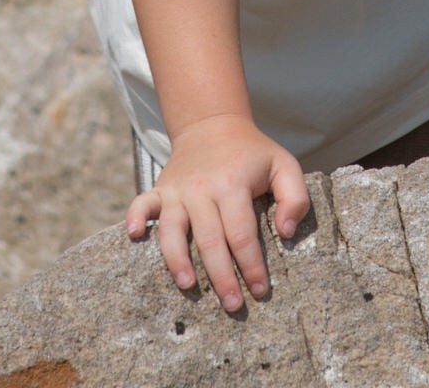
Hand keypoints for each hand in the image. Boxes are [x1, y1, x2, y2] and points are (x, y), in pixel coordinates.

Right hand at [126, 113, 310, 311]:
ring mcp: (178, 189)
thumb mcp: (284, 165)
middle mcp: (202, 188)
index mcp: (233, 183)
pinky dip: (134, 217)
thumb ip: (295, 197)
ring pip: (173, 230)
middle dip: (221, 276)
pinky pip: (142, 203)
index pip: (242, 233)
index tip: (259, 290)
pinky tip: (133, 235)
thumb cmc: (252, 153)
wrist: (213, 123)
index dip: (251, 265)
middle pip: (209, 239)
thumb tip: (285, 232)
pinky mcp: (160, 189)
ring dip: (178, 260)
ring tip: (189, 286)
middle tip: (233, 305)